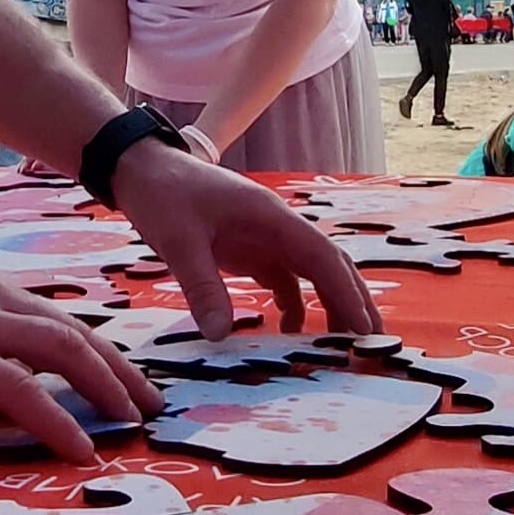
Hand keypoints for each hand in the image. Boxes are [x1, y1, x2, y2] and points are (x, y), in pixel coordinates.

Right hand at [0, 267, 162, 464]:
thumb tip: (10, 401)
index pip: (54, 320)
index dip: (96, 353)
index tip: (123, 383)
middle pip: (72, 332)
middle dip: (117, 370)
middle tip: (148, 405)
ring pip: (62, 353)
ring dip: (105, 390)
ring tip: (131, 424)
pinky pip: (25, 392)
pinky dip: (59, 422)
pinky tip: (80, 449)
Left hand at [108, 141, 381, 339]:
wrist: (141, 168)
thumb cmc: (163, 195)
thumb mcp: (179, 241)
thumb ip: (202, 287)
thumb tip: (221, 335)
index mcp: (271, 217)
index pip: (322, 257)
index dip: (346, 294)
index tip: (364, 329)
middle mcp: (278, 227)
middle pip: (329, 264)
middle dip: (353, 301)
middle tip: (372, 343)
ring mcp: (266, 237)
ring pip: (311, 272)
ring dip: (330, 303)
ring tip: (341, 345)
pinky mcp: (250, 248)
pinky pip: (284, 278)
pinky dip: (294, 303)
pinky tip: (290, 331)